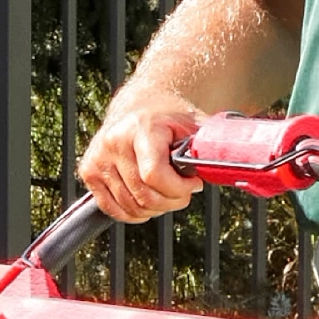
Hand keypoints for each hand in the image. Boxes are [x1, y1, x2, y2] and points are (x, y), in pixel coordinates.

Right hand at [76, 85, 205, 223]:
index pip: (153, 175)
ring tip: (168, 193)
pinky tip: (149, 200)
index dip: (178, 189)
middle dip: (172, 201)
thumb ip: (209, 146)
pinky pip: (113, 209)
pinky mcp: (89, 172)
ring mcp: (97, 159)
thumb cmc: (170, 116)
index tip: (193, 183)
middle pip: (144, 196)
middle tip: (184, 192)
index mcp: (140, 128)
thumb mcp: (195, 124)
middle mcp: (113, 142)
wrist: (140, 105)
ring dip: (155, 209)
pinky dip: (134, 213)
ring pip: (130, 207)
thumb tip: (229, 165)